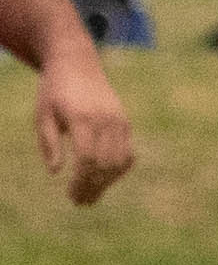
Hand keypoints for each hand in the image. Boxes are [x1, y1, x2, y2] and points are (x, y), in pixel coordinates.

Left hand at [35, 45, 133, 203]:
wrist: (77, 63)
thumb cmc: (54, 90)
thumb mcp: (43, 113)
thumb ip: (49, 142)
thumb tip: (56, 172)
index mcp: (82, 117)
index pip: (87, 159)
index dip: (81, 181)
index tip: (72, 195)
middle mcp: (104, 120)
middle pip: (104, 165)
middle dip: (93, 187)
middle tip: (80, 202)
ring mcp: (119, 122)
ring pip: (118, 163)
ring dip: (106, 183)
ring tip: (91, 196)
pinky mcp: (125, 124)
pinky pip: (127, 156)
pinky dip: (117, 171)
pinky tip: (104, 180)